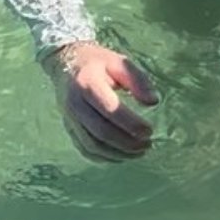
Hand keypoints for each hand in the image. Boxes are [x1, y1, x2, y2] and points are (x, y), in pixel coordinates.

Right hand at [42, 41, 157, 162]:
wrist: (66, 63)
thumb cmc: (99, 62)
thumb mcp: (120, 62)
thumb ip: (139, 80)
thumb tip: (153, 102)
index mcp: (87, 83)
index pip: (109, 109)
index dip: (130, 123)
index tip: (150, 131)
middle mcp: (74, 103)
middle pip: (100, 131)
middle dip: (126, 142)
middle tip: (148, 145)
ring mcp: (69, 118)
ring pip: (91, 144)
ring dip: (117, 153)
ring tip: (139, 152)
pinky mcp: (69, 127)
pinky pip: (84, 148)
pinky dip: (103, 157)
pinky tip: (121, 156)